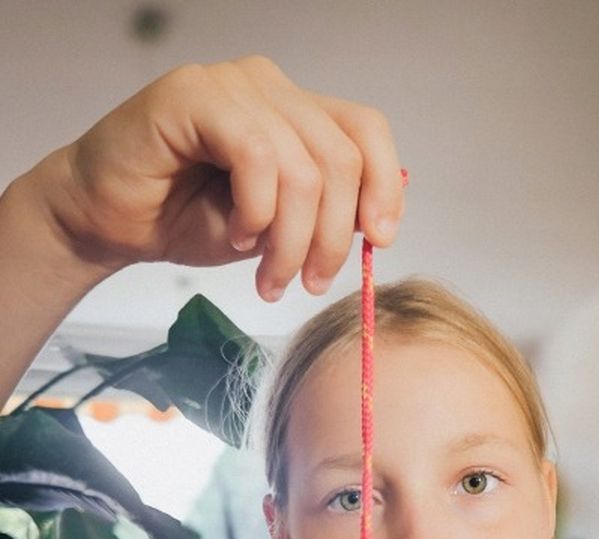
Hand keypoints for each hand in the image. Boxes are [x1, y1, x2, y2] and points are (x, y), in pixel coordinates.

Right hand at [30, 56, 403, 300]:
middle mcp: (270, 88)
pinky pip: (256, 156)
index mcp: (296, 113)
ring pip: (302, 168)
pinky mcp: (193, 95)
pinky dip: (255, 212)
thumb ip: (321, 215)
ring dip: (291, 241)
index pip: (365, 132)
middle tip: (306, 284)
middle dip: (332, 237)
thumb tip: (374, 225)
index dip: (385, 187)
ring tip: (267, 277)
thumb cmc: (183, 220)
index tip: (379, 243)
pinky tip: (234, 236)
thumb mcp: (273, 228)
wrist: (105, 221)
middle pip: (341, 158)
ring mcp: (233, 85)